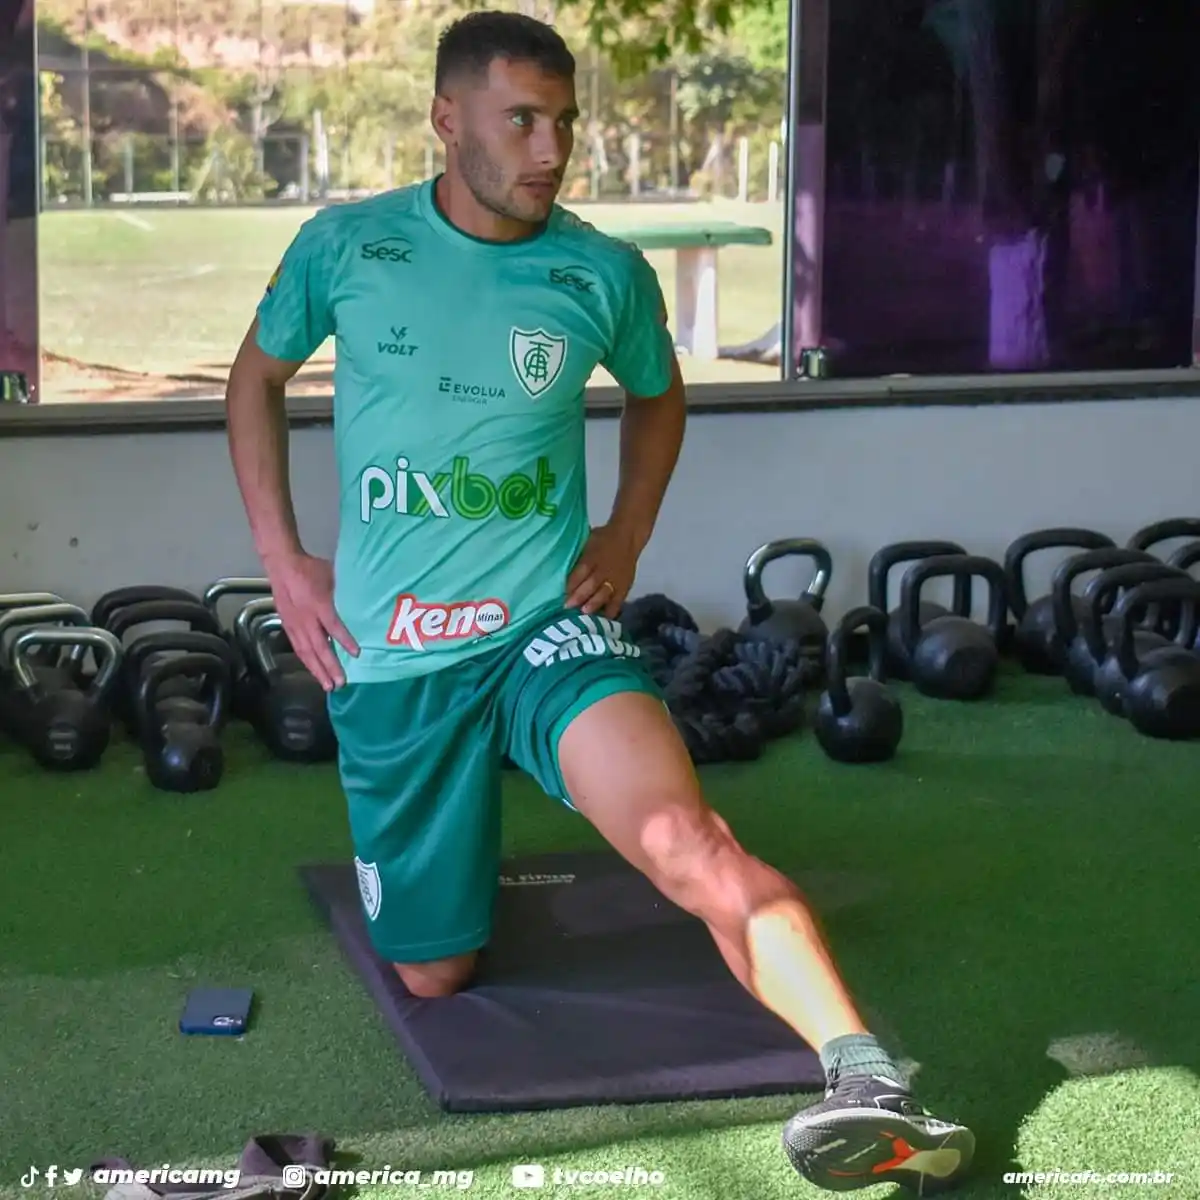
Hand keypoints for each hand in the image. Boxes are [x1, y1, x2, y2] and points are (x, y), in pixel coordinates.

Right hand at [264, 551, 358, 690]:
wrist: (281, 565)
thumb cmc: (310, 569)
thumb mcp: (331, 576)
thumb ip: (343, 593)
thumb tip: (361, 602)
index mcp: (318, 604)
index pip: (333, 626)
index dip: (345, 640)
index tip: (357, 653)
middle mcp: (306, 618)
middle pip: (319, 647)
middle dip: (330, 666)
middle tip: (340, 683)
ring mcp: (295, 624)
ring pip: (306, 652)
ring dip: (317, 670)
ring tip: (327, 685)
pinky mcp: (287, 626)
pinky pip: (298, 648)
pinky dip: (307, 661)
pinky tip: (313, 670)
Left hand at [566, 524, 641, 617]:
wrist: (628, 537)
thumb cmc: (602, 539)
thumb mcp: (588, 541)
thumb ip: (578, 555)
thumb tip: (560, 566)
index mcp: (593, 556)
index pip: (582, 570)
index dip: (572, 582)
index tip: (562, 593)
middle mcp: (605, 569)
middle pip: (592, 583)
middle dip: (579, 596)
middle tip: (568, 606)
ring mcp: (616, 579)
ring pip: (604, 593)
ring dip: (594, 603)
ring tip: (584, 612)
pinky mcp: (624, 587)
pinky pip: (617, 600)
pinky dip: (610, 610)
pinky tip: (602, 619)